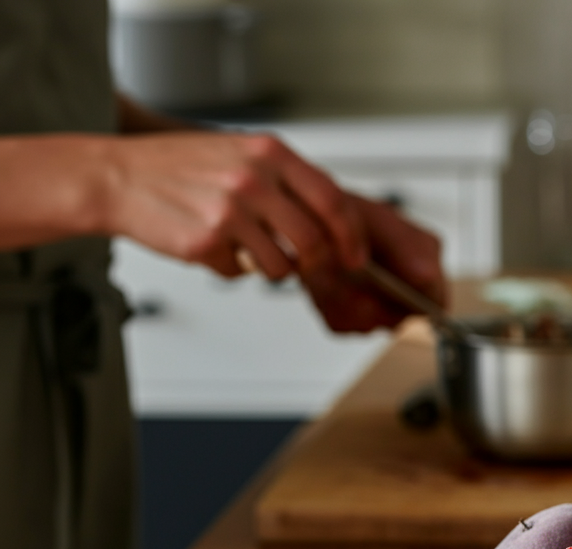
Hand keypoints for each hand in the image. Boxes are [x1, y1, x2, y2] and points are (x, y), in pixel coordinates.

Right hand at [103, 131, 445, 331]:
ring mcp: (231, 211)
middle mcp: (254, 178)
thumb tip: (331, 221)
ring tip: (241, 247)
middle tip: (305, 267)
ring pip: (281, 267)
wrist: (115, 176)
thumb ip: (284, 181)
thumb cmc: (178, 169)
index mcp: (269, 152)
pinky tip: (206, 244)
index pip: (332, 199)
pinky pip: (239, 273)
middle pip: (314, 242)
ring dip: (269, 269)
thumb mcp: (239, 155)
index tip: (356, 256)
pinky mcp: (208, 241)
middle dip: (316, 264)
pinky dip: (229, 268)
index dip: (351, 235)